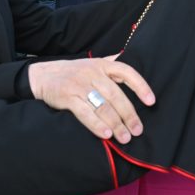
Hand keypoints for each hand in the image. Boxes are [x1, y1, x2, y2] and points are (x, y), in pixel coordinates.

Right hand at [28, 56, 153, 143]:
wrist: (43, 76)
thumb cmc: (73, 73)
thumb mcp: (93, 63)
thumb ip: (112, 63)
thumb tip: (132, 57)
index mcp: (102, 64)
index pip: (127, 72)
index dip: (141, 86)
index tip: (151, 102)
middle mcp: (92, 73)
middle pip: (116, 95)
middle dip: (129, 115)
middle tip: (137, 130)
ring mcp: (79, 85)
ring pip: (103, 106)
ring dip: (116, 124)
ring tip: (124, 137)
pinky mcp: (68, 97)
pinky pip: (85, 113)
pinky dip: (96, 125)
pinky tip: (106, 135)